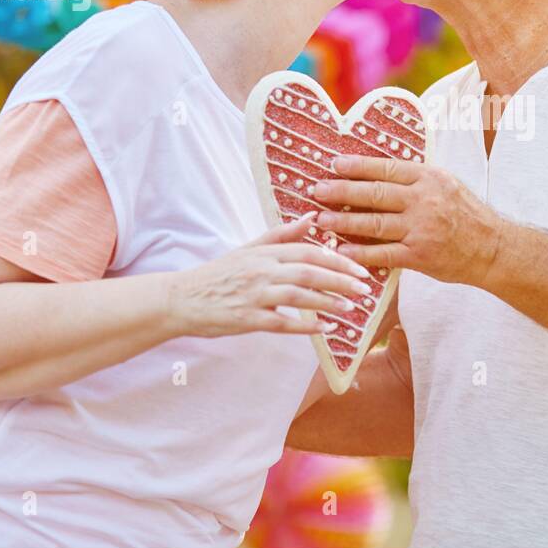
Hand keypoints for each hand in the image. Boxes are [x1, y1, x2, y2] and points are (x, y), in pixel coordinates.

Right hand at [167, 213, 374, 337]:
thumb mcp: (250, 248)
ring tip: (351, 310)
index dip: (338, 260)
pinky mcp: (247, 319)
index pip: (309, 252)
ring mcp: (254, 295)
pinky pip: (281, 323)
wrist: (181, 298)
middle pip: (309, 273)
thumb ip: (282, 234)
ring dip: (328, 303)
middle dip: (341, 281)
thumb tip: (312, 218)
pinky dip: (305, 327)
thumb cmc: (220, 273)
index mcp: (265, 253)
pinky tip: (325, 330)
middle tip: (365, 290)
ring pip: (298, 297)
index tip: (362, 270)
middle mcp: (262, 271)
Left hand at [310, 156, 506, 286]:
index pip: (387, 168)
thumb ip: (416, 179)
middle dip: (342, 190)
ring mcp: (421, 228)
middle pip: (375, 193)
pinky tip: (341, 250)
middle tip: (317, 189)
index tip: (334, 164)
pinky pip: (384, 253)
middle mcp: (424, 200)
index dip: (358, 166)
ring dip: (344, 220)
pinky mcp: (420, 255)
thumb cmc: (467, 215)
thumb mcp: (446, 184)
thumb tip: (378, 171)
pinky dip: (360, 252)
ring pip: (375, 222)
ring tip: (322, 218)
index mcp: (429, 178)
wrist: (492, 248)